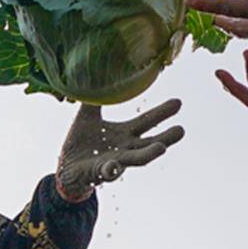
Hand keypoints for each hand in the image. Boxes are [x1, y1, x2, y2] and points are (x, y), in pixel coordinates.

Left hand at [55, 99, 183, 199]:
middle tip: (181, 130)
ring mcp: (114, 162)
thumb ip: (93, 100)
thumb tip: (95, 75)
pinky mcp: (99, 173)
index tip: (178, 102)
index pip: (147, 121)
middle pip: (150, 143)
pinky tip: (114, 165)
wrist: (65, 169)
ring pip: (135, 160)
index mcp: (124, 134)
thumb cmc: (81, 145)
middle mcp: (124, 148)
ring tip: (162, 148)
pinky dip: (111, 170)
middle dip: (166, 137)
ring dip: (149, 154)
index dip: (162, 113)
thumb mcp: (86, 117)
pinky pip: (107, 172)